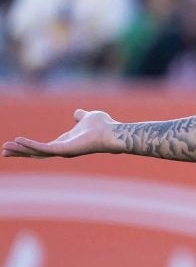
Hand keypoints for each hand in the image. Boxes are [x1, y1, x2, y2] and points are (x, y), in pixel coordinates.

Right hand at [2, 109, 118, 157]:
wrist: (112, 131)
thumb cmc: (104, 126)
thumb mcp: (86, 117)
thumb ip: (80, 116)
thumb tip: (77, 113)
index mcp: (65, 142)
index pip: (42, 147)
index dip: (28, 146)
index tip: (14, 143)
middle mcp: (62, 149)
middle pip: (36, 153)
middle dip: (20, 152)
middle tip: (4, 152)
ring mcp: (63, 151)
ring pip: (37, 152)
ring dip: (21, 151)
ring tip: (5, 149)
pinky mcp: (64, 150)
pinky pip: (43, 148)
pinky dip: (30, 145)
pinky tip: (18, 141)